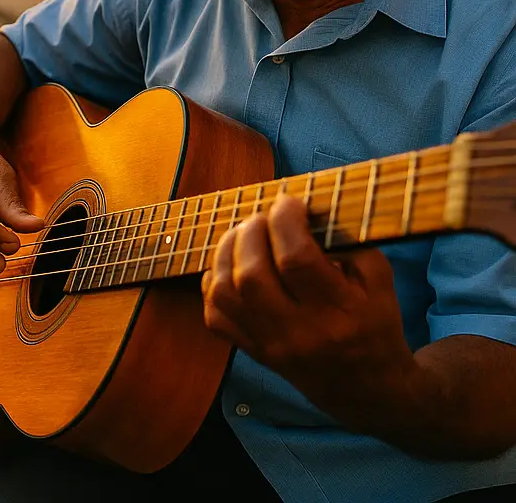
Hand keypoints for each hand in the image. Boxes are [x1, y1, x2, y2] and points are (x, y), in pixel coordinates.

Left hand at [201, 196, 412, 407]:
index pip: (296, 260)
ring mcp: (271, 345)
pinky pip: (215, 317)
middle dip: (250, 233)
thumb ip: (350, 243)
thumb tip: (308, 213)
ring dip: (226, 253)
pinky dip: (213, 284)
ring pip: (226, 294)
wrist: (370, 391)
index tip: (290, 203)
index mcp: (340, 312)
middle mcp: (300, 332)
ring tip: (243, 236)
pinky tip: (230, 268)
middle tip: (263, 218)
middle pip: (252, 276)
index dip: (285, 221)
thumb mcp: (380, 282)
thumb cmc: (375, 326)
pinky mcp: (254, 352)